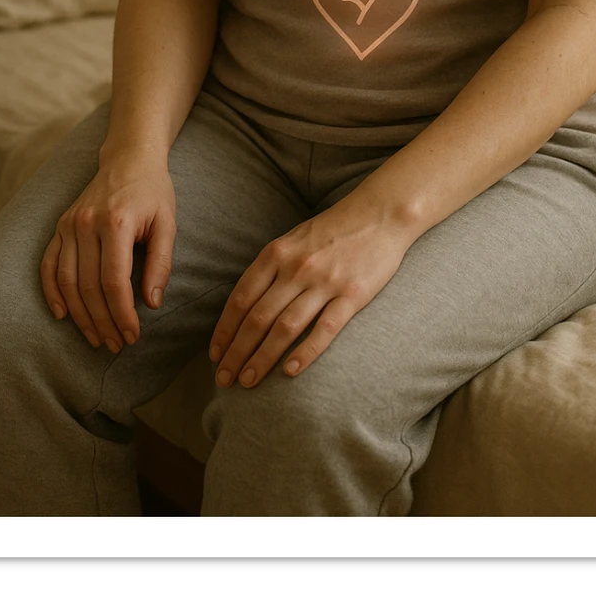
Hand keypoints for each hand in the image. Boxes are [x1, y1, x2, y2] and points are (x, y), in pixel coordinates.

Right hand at [40, 158, 175, 354]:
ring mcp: (69, 224)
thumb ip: (161, 263)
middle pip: (88, 286)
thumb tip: (152, 304)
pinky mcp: (60, 225)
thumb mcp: (168, 223)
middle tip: (116, 344)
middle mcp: (86, 223)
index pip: (114, 281)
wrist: (129, 158)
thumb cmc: (153, 192)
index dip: (122, 314)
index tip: (132, 335)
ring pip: (66, 281)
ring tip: (97, 338)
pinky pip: (48, 264)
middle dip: (103, 321)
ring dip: (80, 315)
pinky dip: (51, 292)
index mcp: (116, 222)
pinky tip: (62, 315)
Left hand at [208, 197, 410, 389]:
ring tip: (247, 381)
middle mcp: (296, 268)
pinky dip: (305, 352)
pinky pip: (325, 329)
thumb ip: (271, 267)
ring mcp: (324, 282)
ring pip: (285, 328)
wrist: (380, 213)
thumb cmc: (333, 229)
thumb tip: (246, 303)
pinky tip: (289, 372)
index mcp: (277, 253)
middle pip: (258, 317)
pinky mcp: (352, 295)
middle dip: (236, 352)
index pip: (242, 297)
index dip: (225, 329)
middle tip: (224, 379)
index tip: (215, 354)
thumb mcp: (294, 238)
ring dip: (262, 358)